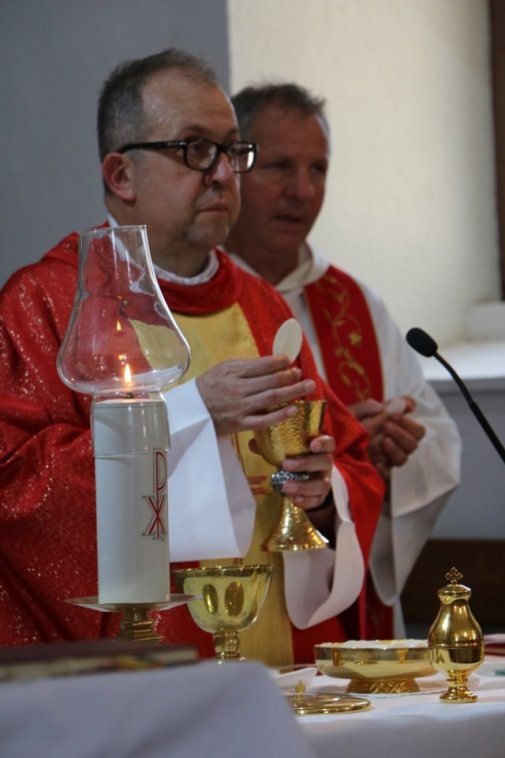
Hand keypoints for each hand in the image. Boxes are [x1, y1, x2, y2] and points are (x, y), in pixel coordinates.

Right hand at [196, 356, 315, 435]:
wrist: (191, 412)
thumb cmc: (209, 387)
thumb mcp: (223, 369)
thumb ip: (246, 366)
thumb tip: (273, 362)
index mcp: (232, 372)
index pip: (261, 365)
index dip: (279, 363)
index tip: (291, 361)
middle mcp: (237, 388)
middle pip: (270, 381)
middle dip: (290, 376)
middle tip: (304, 374)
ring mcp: (239, 407)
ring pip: (271, 398)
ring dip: (292, 392)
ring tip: (307, 387)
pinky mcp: (240, 424)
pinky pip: (263, 420)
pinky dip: (280, 415)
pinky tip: (293, 410)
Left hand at [278, 434, 334, 510]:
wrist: (305, 483)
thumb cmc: (295, 461)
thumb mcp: (286, 453)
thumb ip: (271, 447)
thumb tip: (253, 444)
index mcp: (319, 449)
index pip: (328, 442)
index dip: (323, 443)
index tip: (312, 445)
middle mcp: (325, 464)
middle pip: (325, 462)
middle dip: (306, 463)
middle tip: (286, 465)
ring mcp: (325, 481)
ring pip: (321, 483)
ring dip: (303, 486)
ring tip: (285, 487)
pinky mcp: (320, 497)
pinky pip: (317, 500)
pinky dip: (306, 501)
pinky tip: (294, 500)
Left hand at [349, 396, 424, 479]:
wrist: (325, 448)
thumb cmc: (341, 427)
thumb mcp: (351, 413)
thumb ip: (368, 406)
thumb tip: (384, 407)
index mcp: (391, 428)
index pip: (415, 427)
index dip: (410, 420)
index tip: (398, 411)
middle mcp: (392, 443)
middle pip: (415, 441)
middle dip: (404, 431)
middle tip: (387, 424)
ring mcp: (385, 459)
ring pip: (404, 457)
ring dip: (396, 447)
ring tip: (382, 440)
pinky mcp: (376, 473)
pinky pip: (388, 475)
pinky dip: (384, 469)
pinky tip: (377, 462)